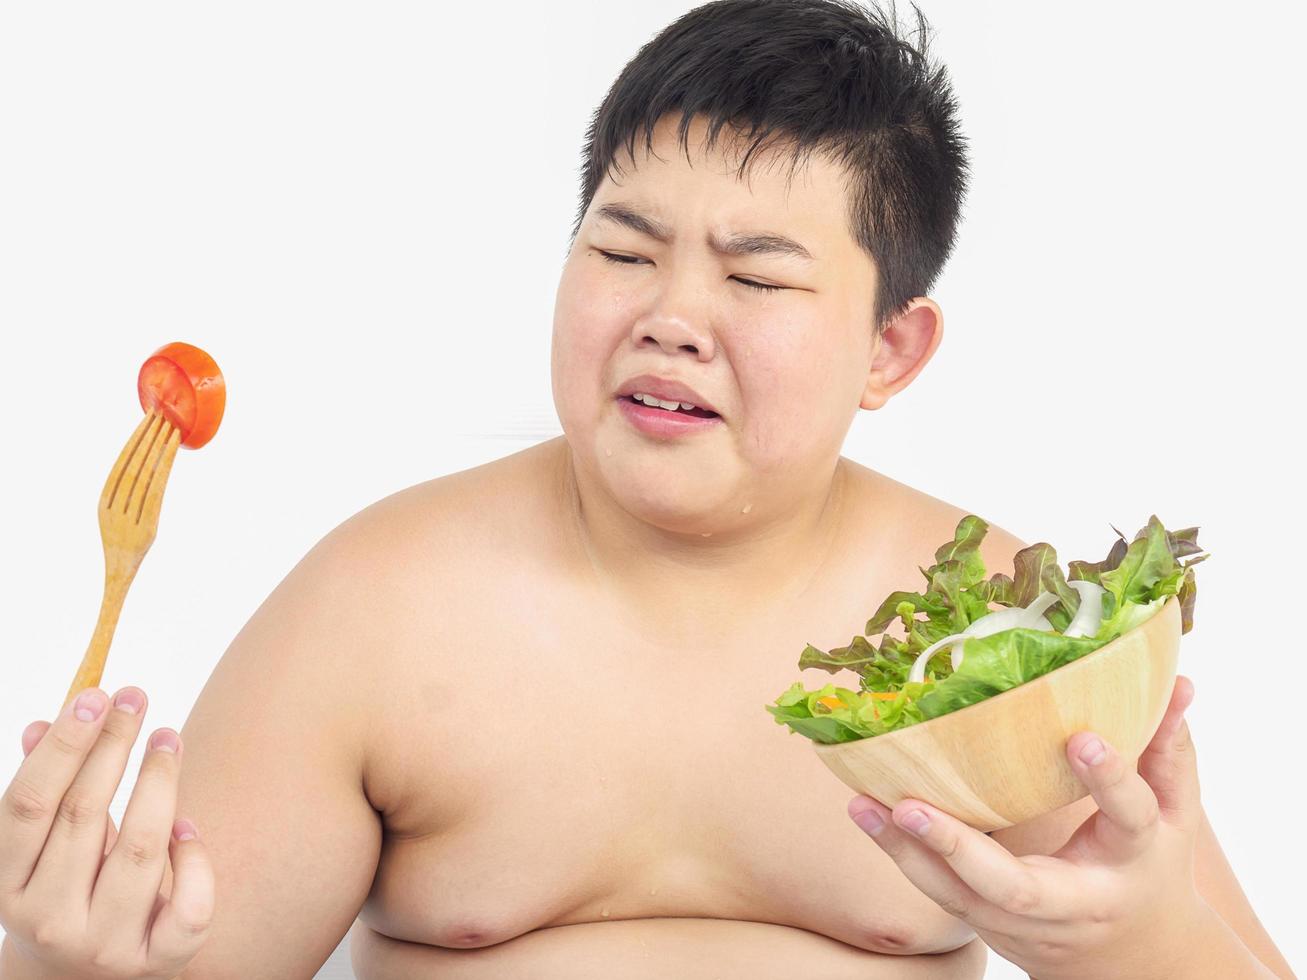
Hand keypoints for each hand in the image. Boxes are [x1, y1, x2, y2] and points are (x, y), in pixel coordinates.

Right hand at [0, 686, 213, 978]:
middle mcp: (51, 919)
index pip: (30, 803)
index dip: (64, 745)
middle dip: (114, 746)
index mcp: (8, 885)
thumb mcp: (42, 848)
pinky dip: (194, 856)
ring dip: (160, 783)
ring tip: (169, 738)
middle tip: (137, 696)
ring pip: (142, 849)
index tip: (95, 694)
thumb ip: (44, 790)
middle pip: (86, 815)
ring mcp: (106, 944)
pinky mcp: (158, 960)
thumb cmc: (66, 889)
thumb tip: (47, 722)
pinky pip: (189, 903)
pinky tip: (188, 825)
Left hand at [848, 675, 1209, 979]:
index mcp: (1129, 862)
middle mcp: (1073, 902)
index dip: (1109, 780)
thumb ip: (1168, 750)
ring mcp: (1022, 923)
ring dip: (904, 850)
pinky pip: (936, 890)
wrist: (1132, 959)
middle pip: (1015, 888)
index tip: (1080, 738)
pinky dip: (898, 853)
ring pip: (957, 896)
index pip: (1126, 819)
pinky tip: (863, 811)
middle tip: (911, 805)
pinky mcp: (987, 923)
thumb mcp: (1175, 815)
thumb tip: (1177, 682)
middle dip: (959, 849)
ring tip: (861, 804)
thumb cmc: (1149, 867)